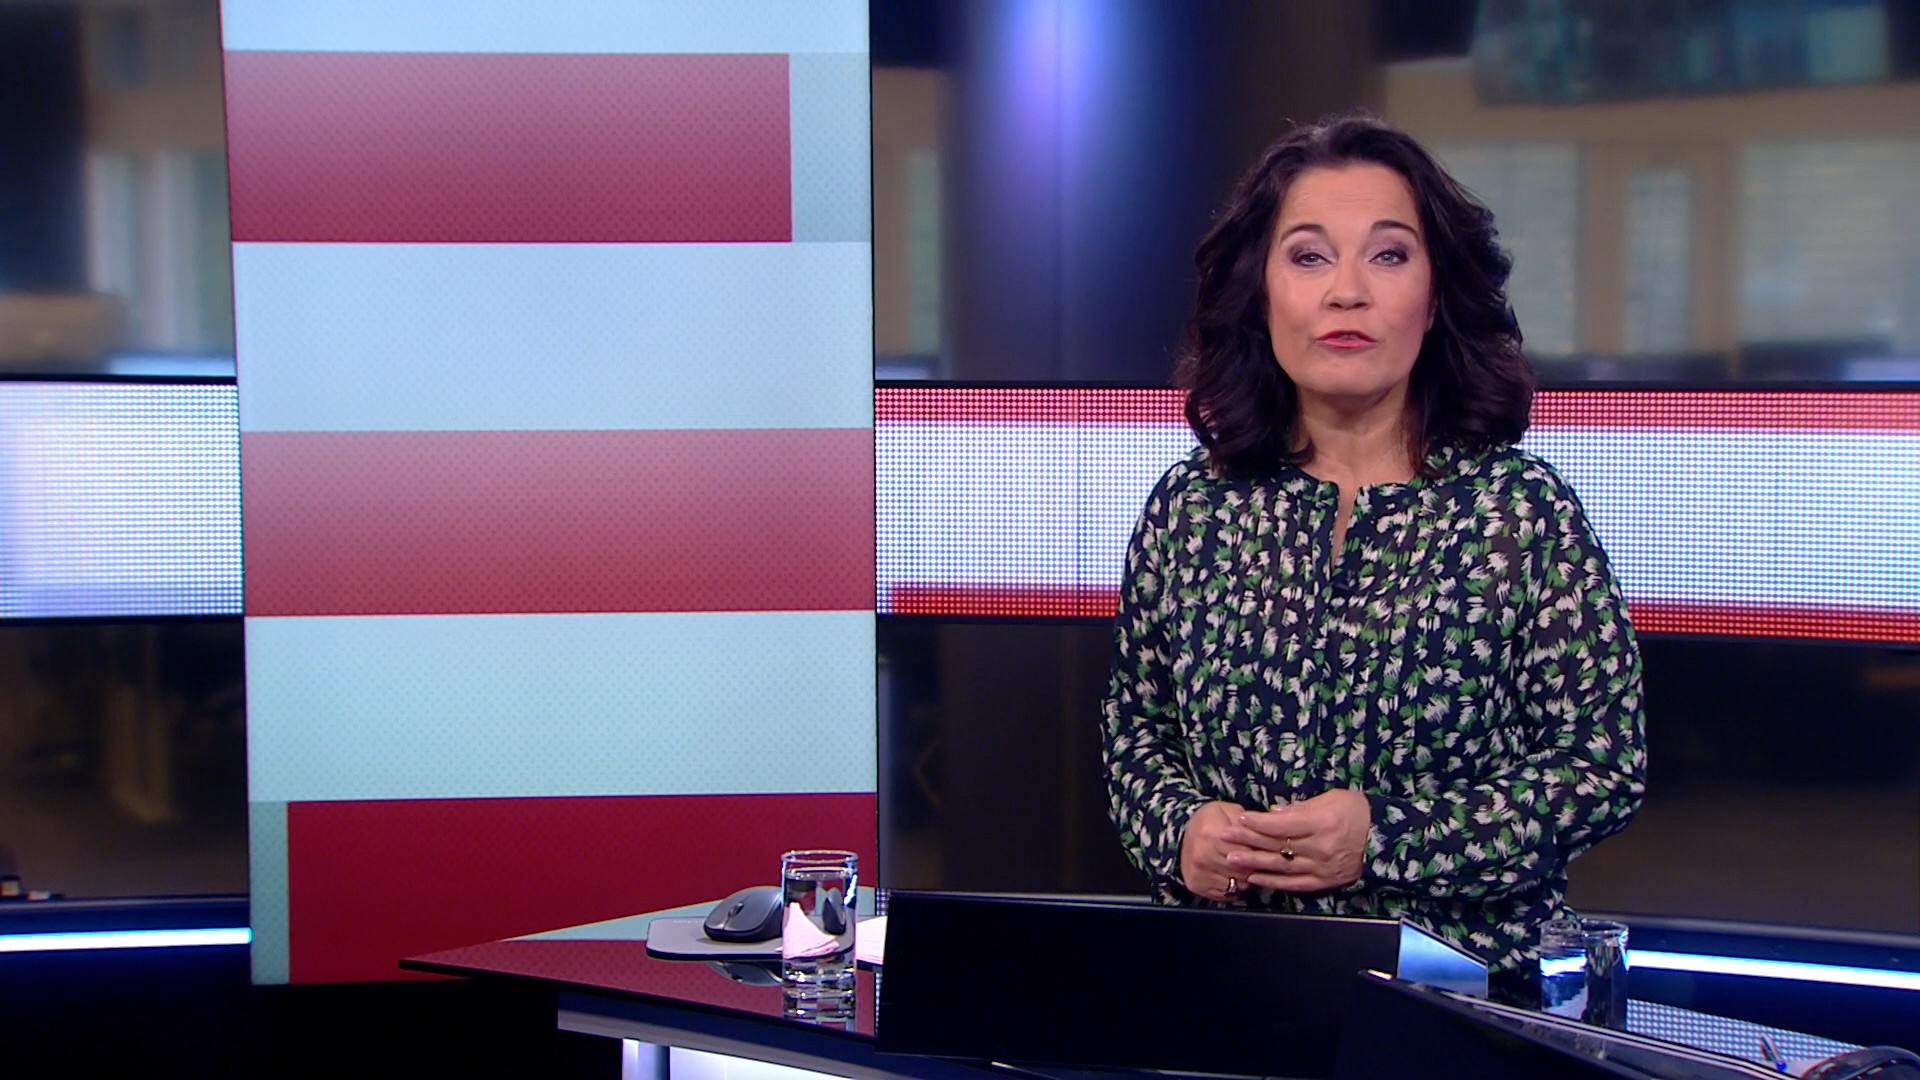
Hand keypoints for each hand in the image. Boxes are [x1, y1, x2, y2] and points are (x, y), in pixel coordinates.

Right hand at [1178, 801, 1252, 902]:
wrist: (1180, 835)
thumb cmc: (1210, 821)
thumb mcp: (1228, 810)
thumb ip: (1247, 822)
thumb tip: (1265, 834)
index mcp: (1211, 833)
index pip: (1247, 852)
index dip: (1258, 852)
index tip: (1261, 849)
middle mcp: (1202, 856)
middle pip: (1243, 871)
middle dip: (1254, 866)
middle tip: (1255, 860)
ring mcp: (1198, 873)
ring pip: (1237, 884)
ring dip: (1245, 878)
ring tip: (1243, 867)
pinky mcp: (1196, 886)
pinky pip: (1227, 894)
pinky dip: (1233, 887)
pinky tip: (1231, 875)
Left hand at [1222, 789, 1369, 892]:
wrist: (1384, 838)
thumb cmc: (1357, 812)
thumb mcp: (1331, 799)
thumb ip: (1301, 807)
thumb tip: (1274, 812)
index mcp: (1322, 823)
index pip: (1282, 824)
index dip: (1258, 822)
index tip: (1240, 818)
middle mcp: (1319, 848)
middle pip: (1276, 845)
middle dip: (1247, 840)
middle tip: (1224, 837)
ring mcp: (1320, 867)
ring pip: (1281, 867)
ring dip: (1254, 863)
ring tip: (1231, 859)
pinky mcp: (1323, 882)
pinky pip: (1293, 884)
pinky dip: (1273, 882)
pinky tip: (1255, 879)